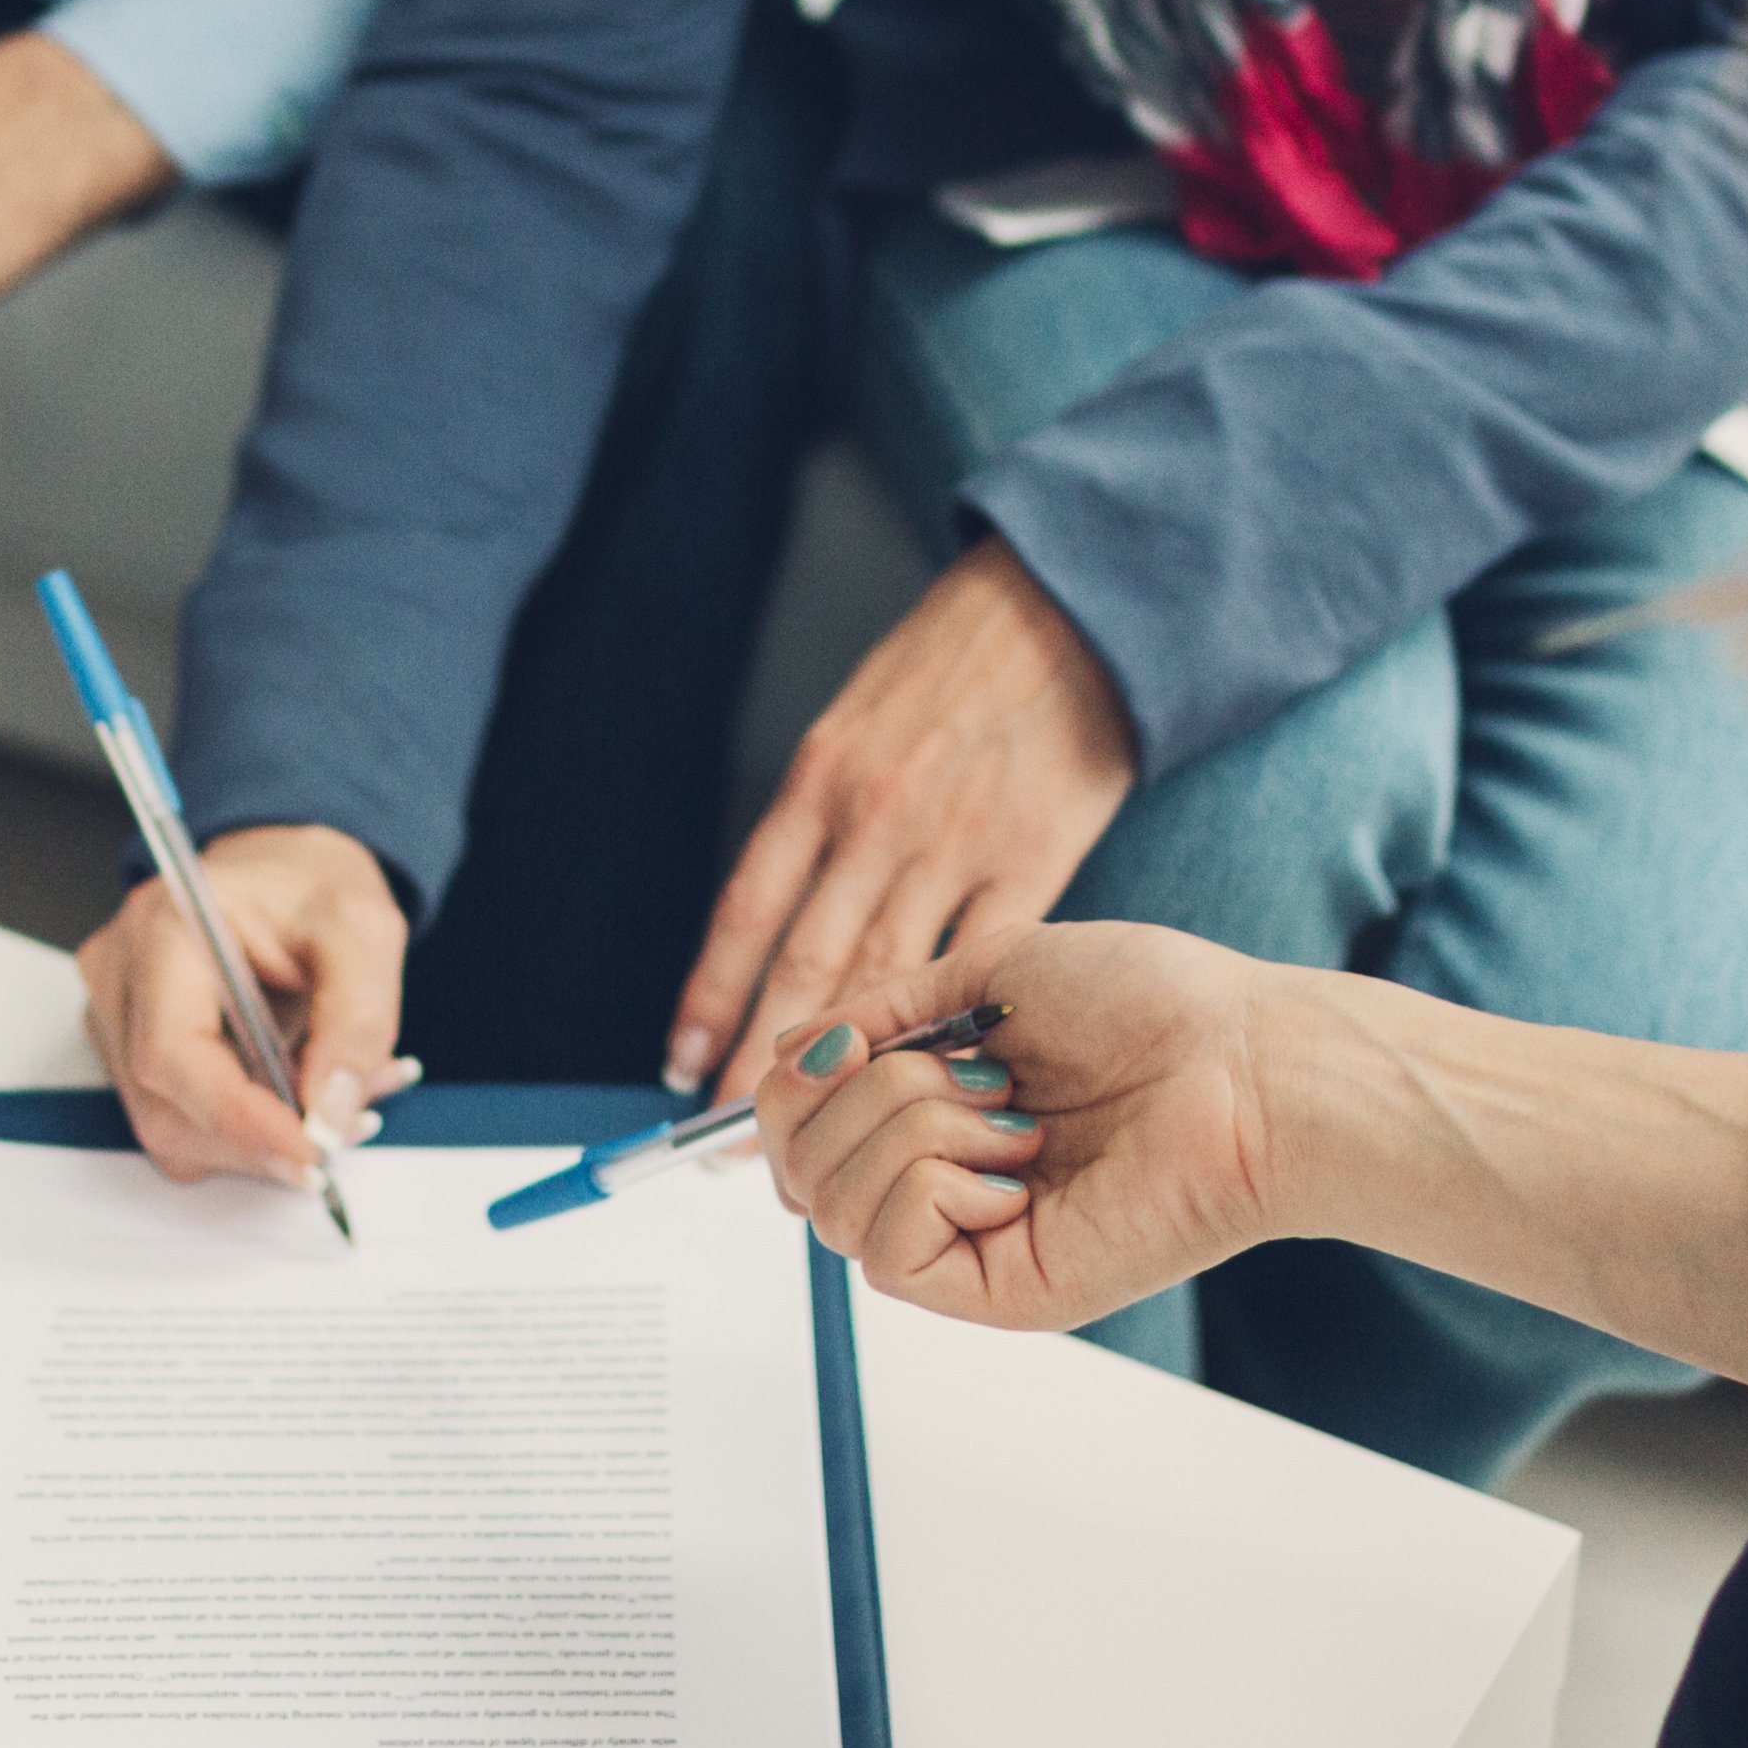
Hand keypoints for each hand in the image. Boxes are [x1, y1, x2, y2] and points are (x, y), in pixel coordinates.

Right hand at [77, 824, 419, 1188]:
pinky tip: (293, 1095)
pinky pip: (177, 1120)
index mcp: (164, 928)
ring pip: (170, 1129)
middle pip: (165, 1107)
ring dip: (257, 1142)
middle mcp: (119, 972)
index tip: (311, 1152)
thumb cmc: (313, 887)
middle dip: (260, 1140)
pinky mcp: (128, 1046)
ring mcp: (114, 1014)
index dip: (239, 1121)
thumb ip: (357, 1022)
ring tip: (333, 1101)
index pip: (172, 1054)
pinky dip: (242, 1131)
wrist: (285, 871)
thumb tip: (328, 1119)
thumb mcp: (365, 931)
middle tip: (347, 1125)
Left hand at [666, 537, 1136, 1094]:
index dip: (710, 997)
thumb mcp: (861, 716)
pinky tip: (922, 1085)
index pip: (747, 909)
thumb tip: (783, 916)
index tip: (679, 1067)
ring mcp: (955, 846)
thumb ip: (823, 808)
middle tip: (723, 1140)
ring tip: (807, 1138)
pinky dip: (943, 1037)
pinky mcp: (1032, 864)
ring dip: (841, 1072)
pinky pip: (975, 966)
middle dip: (760, 1062)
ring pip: (881, 982)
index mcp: (825, 776)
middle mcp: (876, 818)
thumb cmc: (956, 662)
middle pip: (804, 967)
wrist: (1068, 607)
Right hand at [753, 923, 1299, 1331]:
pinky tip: (1019, 1163)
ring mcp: (967, 1244)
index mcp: (936, 1114)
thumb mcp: (988, 972)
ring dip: (911, 1125)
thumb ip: (879, 1009)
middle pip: (796, 1168)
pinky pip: (888, 1251)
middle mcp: (942, 1185)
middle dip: (864, 1092)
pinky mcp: (997, 1292)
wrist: (1246, 1065)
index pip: (796, 1130)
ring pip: (832, 1204)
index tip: (856, 1040)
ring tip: (1015, 1114)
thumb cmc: (1150, 1006)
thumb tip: (789, 1051)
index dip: (796, 1083)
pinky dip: (934, 1179)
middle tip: (977, 1073)